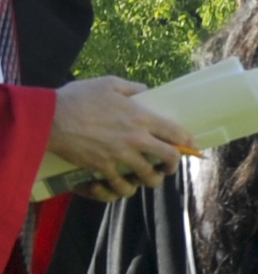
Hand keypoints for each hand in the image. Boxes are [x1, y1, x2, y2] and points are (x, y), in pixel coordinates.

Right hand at [48, 78, 196, 195]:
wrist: (50, 119)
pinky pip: (121, 186)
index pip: (176, 133)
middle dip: (173, 164)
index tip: (191, 147)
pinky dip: (125, 189)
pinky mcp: (103, 168)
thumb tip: (145, 91)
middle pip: (169, 157)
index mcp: (142, 117)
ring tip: (149, 177)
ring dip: (151, 179)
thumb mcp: (109, 84)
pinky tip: (126, 185)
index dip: (188, 142)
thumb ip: (132, 88)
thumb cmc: (78, 98)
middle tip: (169, 165)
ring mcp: (120, 156)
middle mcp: (136, 139)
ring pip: (148, 176)